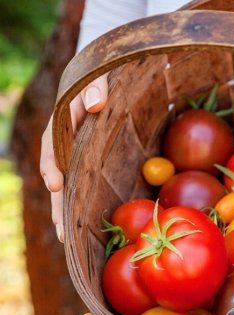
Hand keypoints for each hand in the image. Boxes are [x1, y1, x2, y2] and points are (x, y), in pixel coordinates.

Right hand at [40, 75, 107, 241]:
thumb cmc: (100, 76)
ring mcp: (74, 155)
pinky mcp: (87, 163)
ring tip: (66, 238)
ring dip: (65, 211)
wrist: (102, 79)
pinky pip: (82, 185)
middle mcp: (63, 143)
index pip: (51, 147)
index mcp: (61, 123)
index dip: (52, 167)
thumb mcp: (98, 76)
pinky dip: (80, 204)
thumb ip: (96, 86)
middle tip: (61, 229)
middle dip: (57, 203)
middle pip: (56, 176)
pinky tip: (83, 226)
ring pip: (66, 186)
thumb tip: (96, 104)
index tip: (55, 184)